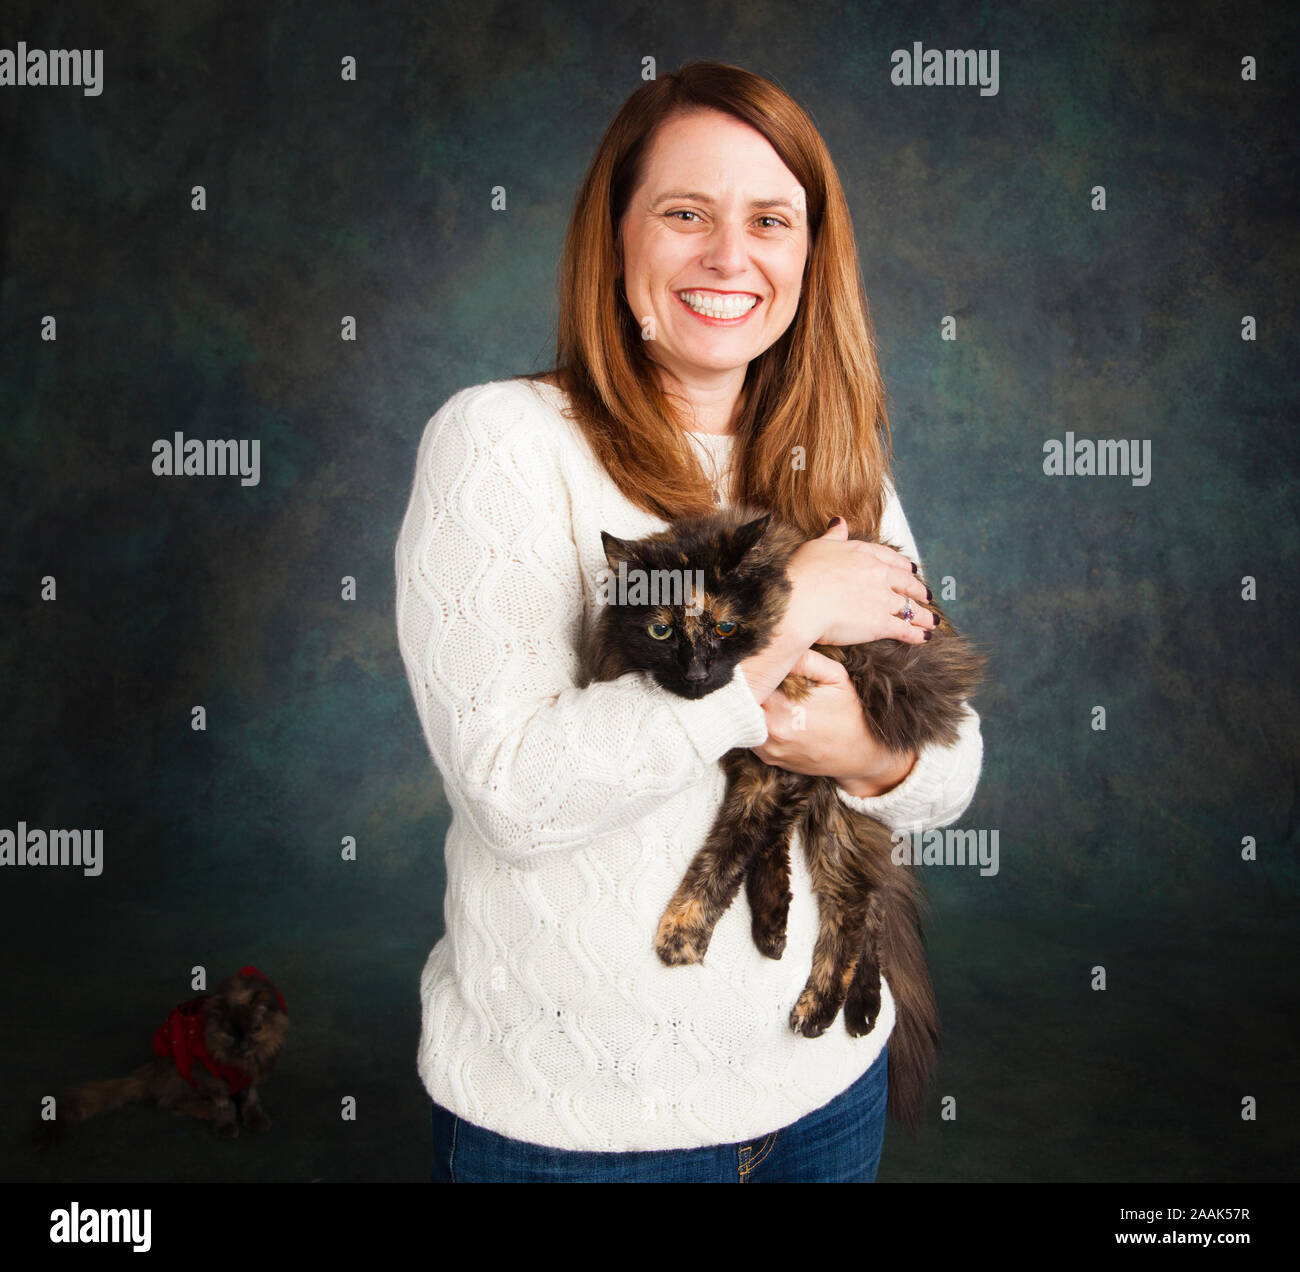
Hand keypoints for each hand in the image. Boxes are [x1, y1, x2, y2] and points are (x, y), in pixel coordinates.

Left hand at [752, 648, 916, 792]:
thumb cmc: (851, 713)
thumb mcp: (836, 678)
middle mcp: (771, 732)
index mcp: (783, 708)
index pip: (752, 684)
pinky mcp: (770, 759)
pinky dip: (756, 723)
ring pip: (743, 721)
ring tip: (763, 693)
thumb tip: (781, 645)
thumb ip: (807, 660)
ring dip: (751, 707)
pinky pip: (751, 737)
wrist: (862, 754)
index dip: (753, 672)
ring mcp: (768, 749)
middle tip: (755, 675)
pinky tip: (770, 713)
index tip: (757, 664)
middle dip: (748, 688)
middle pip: (742, 704)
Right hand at [785, 518, 936, 646]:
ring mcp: (881, 599)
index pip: (888, 558)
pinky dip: (917, 634)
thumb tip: (840, 522)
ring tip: (932, 621)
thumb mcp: (817, 546)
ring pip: (909, 607)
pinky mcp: (880, 623)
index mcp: (862, 554)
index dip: (902, 564)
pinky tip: (924, 638)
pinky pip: (904, 629)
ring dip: (923, 615)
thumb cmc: (801, 573)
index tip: (911, 569)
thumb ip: (833, 536)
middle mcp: (877, 574)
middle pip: (905, 582)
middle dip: (918, 590)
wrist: (799, 601)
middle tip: (927, 595)